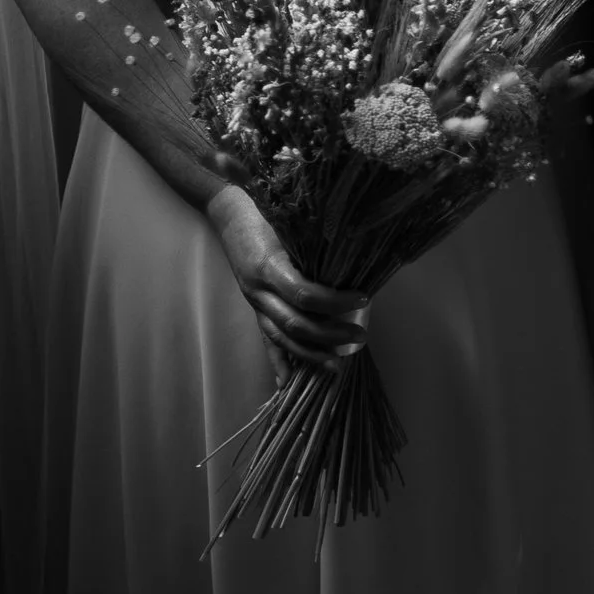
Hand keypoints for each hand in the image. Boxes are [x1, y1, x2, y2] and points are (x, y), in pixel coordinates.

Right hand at [206, 181, 369, 385]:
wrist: (229, 212)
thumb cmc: (264, 211)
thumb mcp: (289, 223)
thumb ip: (314, 241)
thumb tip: (354, 252)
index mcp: (270, 266)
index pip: (305, 294)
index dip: (335, 301)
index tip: (363, 298)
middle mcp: (259, 290)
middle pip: (296, 323)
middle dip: (331, 334)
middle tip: (360, 336)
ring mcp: (255, 301)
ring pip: (282, 336)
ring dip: (311, 354)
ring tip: (338, 364)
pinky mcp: (254, 307)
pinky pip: (266, 339)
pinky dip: (278, 362)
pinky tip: (288, 383)